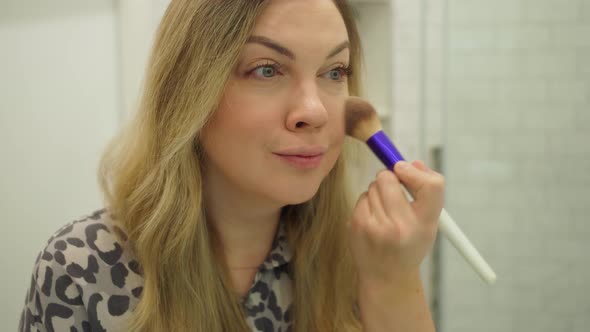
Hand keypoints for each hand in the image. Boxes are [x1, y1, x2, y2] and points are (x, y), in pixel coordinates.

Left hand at [348, 160, 444, 283]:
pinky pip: (361, 197)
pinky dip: (367, 203)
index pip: (432, 186)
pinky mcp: (357, 226)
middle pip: (389, 178)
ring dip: (378, 192)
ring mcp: (376, 226)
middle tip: (394, 191)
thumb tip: (412, 163)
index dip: (416, 172)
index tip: (404, 170)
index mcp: (425, 224)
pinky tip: (373, 219)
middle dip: (390, 178)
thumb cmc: (410, 245)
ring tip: (385, 212)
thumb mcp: (428, 223)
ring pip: (372, 186)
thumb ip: (426, 192)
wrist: (387, 277)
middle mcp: (401, 226)